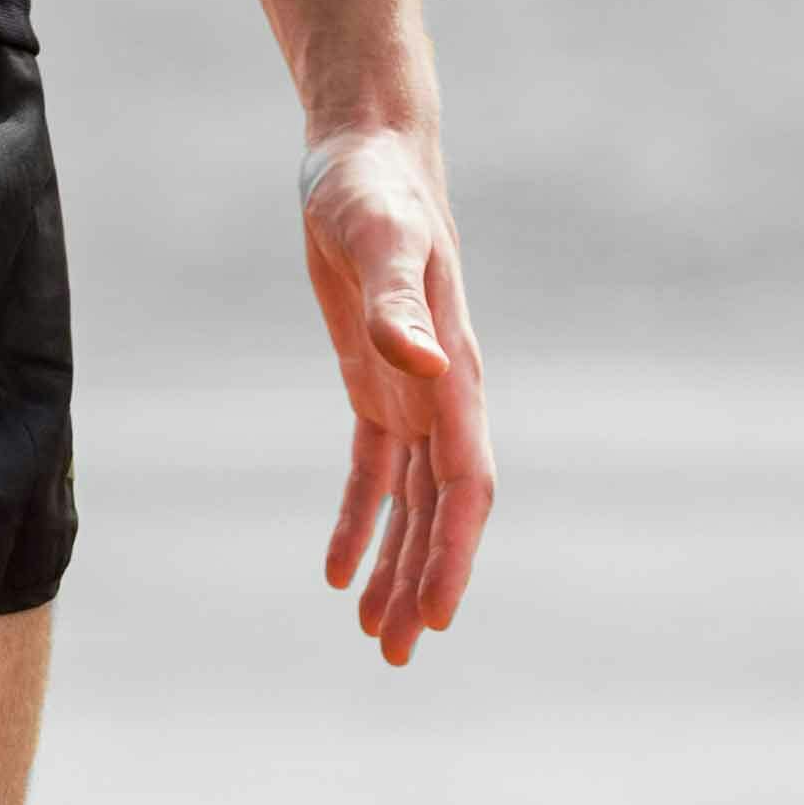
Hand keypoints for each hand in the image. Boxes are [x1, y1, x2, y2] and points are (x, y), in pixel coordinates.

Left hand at [302, 123, 492, 666]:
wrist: (366, 149)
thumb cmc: (371, 187)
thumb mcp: (375, 237)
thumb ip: (396, 306)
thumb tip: (424, 370)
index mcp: (456, 372)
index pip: (466, 483)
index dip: (454, 552)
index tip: (436, 614)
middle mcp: (445, 392)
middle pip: (445, 512)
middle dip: (426, 581)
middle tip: (399, 654)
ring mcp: (415, 391)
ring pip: (414, 504)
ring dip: (397, 567)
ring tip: (375, 636)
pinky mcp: (379, 382)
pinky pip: (376, 472)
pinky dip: (362, 520)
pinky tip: (337, 573)